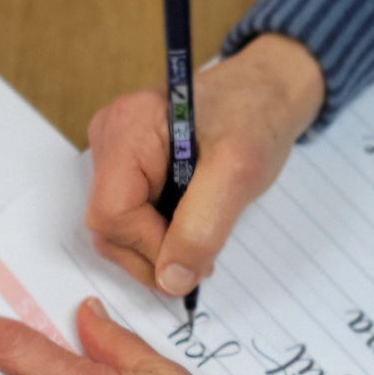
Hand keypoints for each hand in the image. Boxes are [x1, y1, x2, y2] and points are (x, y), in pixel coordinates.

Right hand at [86, 35, 324, 297]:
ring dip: (159, 250)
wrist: (265, 93)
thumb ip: (202, 228)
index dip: (151, 248)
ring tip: (201, 236)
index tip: (197, 259)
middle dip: (155, 254)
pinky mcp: (125, 168)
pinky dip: (159, 237)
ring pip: (117, 231)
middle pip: (109, 227)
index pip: (113, 215)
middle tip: (203, 258)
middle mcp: (108, 138)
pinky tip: (189, 225)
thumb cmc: (255, 117)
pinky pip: (129, 221)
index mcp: (127, 128)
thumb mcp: (238, 173)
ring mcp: (113, 154)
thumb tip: (171, 281)